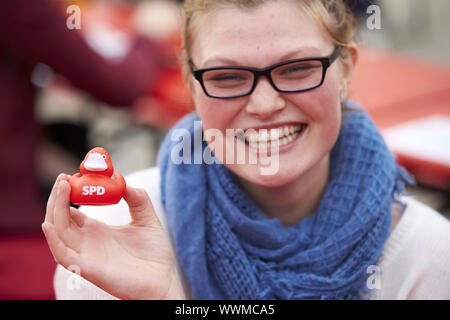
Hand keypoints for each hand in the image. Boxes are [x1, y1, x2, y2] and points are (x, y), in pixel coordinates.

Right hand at [42, 174, 184, 299]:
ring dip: (55, 209)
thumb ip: (138, 199)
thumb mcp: (147, 219)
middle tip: (64, 177)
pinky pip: (63, 256)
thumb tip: (123, 180)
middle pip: (60, 217)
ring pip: (58, 232)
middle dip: (58, 196)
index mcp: (96, 231)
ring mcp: (85, 256)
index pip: (71, 210)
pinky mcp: (88, 270)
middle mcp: (86, 242)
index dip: (68, 192)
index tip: (72, 174)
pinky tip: (51, 224)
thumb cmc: (155, 254)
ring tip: (62, 187)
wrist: (163, 281)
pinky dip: (53, 241)